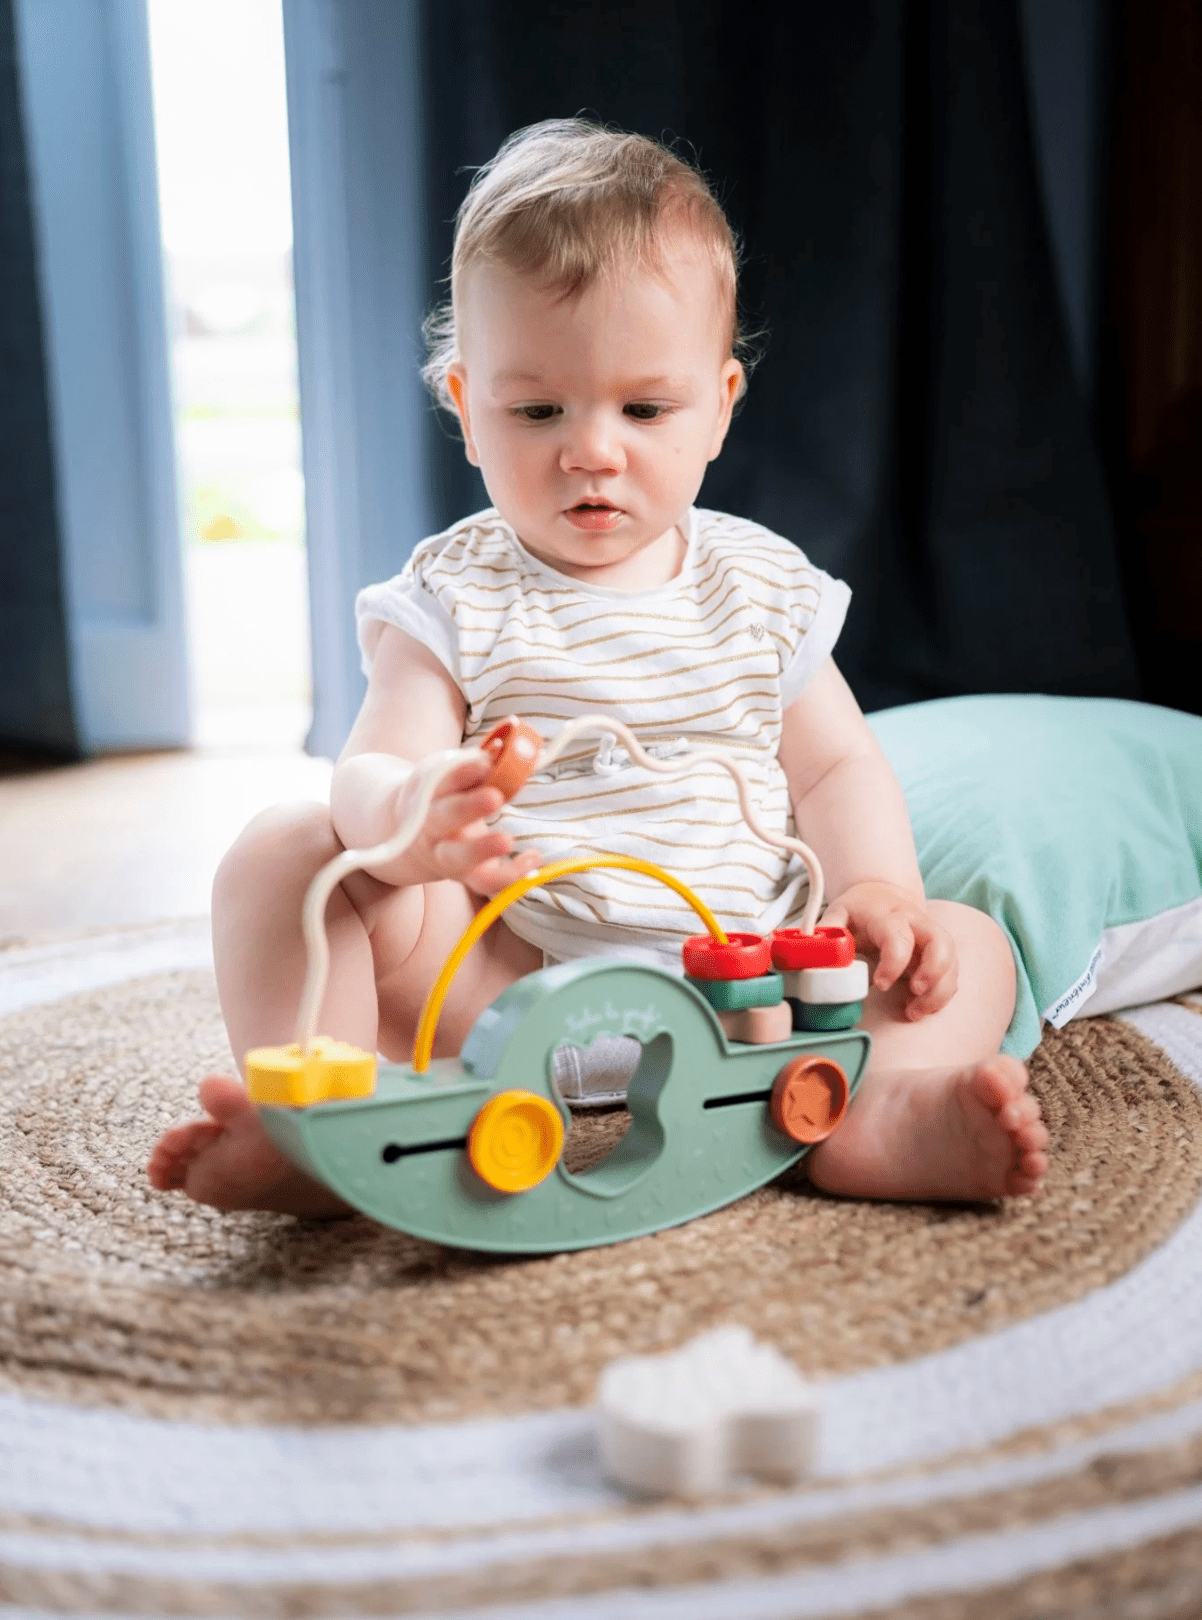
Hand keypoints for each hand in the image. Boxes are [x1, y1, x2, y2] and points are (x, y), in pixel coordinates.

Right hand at [398, 755, 542, 898]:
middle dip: (468, 807)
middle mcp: (432, 827)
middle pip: (443, 818)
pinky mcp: (467, 876)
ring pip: (458, 859)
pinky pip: (486, 882)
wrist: (414, 839)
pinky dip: (511, 874)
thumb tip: (507, 752)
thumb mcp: (451, 776)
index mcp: (428, 795)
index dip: (462, 772)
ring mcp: (446, 856)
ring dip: (482, 850)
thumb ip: (476, 766)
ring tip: (507, 840)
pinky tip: (534, 857)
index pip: (441, 781)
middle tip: (495, 796)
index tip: (486, 762)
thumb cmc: (444, 798)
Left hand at [821, 881, 956, 1019]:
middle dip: (934, 971)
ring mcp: (932, 937)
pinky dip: (942, 995)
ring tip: (915, 1011)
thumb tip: (818, 950)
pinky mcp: (940, 953)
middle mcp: (917, 923)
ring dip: (940, 990)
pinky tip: (921, 1008)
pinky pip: (952, 974)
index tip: (879, 984)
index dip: (894, 961)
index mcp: (889, 915)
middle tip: (915, 992)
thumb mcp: (838, 912)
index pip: (898, 935)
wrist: (881, 894)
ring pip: (952, 960)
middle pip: (941, 941)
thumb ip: (829, 930)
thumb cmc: (859, 910)